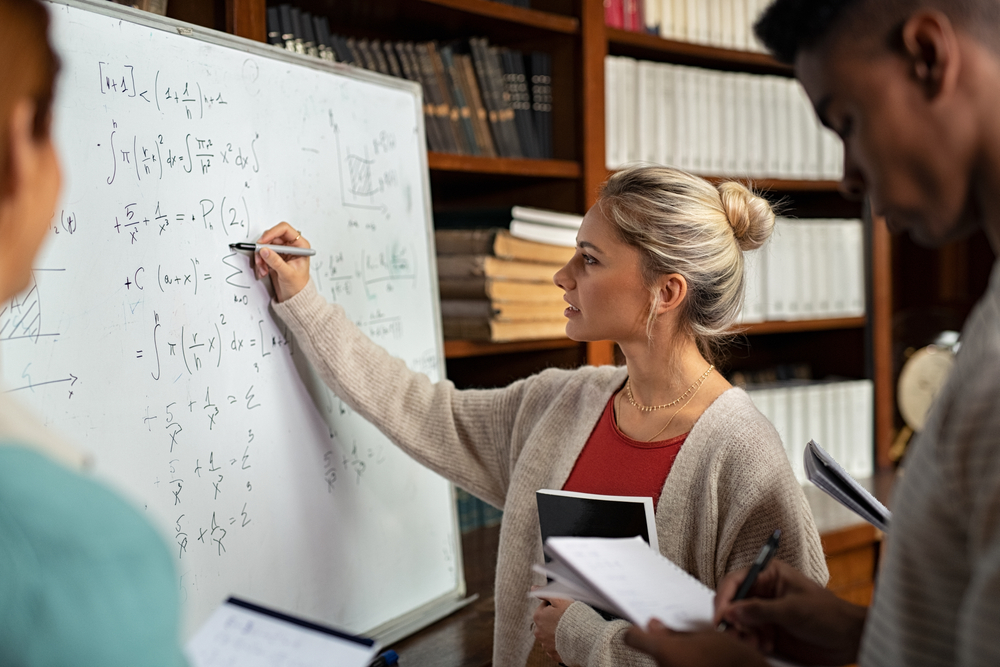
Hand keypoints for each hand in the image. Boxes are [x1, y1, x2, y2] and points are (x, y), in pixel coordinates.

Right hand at [253, 222, 310, 302]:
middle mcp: (291, 246)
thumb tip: (265, 250)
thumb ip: (276, 261)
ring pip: (265, 245)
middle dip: (263, 248)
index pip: (284, 229)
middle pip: (272, 237)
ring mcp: (282, 251)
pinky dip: (260, 262)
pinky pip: (262, 254)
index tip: (262, 242)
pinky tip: (263, 271)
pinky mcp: (275, 257)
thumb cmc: (298, 286)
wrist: (294, 297)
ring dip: (260, 257)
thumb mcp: (288, 274)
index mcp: (300, 246)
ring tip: (263, 269)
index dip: (272, 233)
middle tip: (259, 260)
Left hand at [531, 591, 571, 663]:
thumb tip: (534, 588)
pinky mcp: (553, 653)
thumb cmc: (573, 617)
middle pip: (546, 621)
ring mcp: (545, 644)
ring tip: (569, 629)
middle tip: (567, 619)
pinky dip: (560, 642)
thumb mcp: (560, 598)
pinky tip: (568, 639)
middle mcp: (538, 631)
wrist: (585, 638)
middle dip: (555, 619)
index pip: (545, 606)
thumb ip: (545, 592)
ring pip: (550, 634)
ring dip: (557, 631)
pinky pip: (555, 646)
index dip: (556, 605)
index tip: (564, 608)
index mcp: (538, 616)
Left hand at [624, 619, 769, 666]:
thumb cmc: (730, 657)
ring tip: (696, 655)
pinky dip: (681, 666)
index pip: (633, 638)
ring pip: (663, 663)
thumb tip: (654, 625)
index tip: (639, 629)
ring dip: (673, 658)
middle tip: (682, 642)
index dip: (636, 631)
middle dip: (662, 646)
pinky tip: (698, 663)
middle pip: (651, 652)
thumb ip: (674, 631)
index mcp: (666, 651)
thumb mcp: (704, 634)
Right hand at [714, 559, 867, 665]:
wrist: (849, 638)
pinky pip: (750, 635)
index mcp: (770, 575)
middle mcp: (764, 592)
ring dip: (742, 633)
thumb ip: (760, 610)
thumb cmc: (828, 614)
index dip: (724, 597)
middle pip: (734, 602)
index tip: (721, 616)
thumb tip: (731, 611)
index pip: (736, 581)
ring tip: (754, 643)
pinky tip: (764, 646)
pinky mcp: (770, 630)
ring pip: (739, 621)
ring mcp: (766, 612)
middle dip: (732, 619)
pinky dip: (751, 642)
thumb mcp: (793, 610)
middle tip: (736, 634)